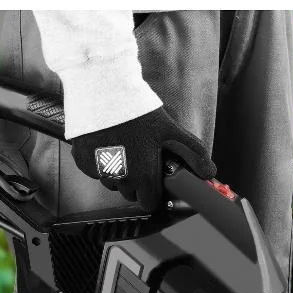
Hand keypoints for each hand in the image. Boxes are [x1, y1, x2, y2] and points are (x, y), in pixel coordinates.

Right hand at [70, 107, 215, 210]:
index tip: (155, 181)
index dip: (154, 193)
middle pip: (130, 194)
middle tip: (140, 157)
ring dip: (118, 173)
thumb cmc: (137, 109)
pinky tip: (106, 143)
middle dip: (137, 182)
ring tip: (123, 146)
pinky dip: (100, 162)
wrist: (103, 89)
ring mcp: (99, 172)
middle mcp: (119, 178)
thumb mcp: (170, 130)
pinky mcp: (83, 162)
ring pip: (112, 183)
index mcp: (142, 175)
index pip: (149, 203)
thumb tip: (210, 172)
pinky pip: (95, 171)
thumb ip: (192, 153)